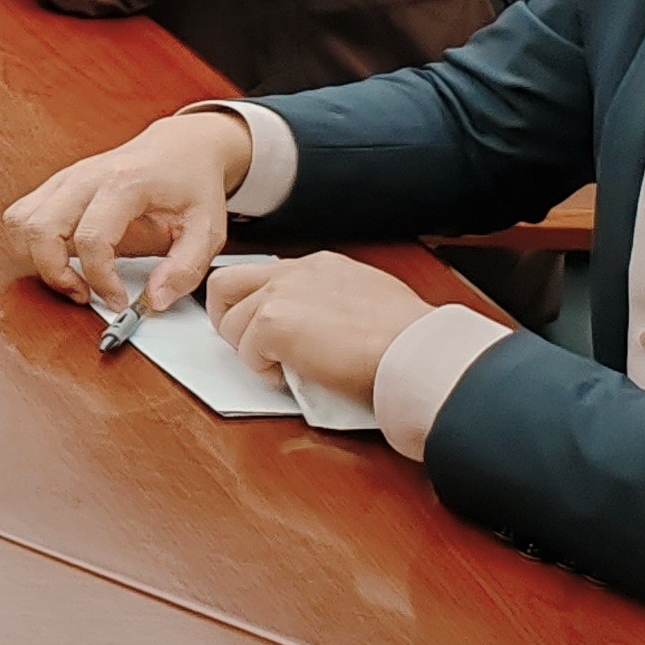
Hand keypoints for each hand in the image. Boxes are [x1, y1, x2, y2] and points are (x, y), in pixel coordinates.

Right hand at [1, 109, 250, 319]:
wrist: (179, 147)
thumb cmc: (192, 184)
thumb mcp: (209, 229)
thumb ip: (186, 268)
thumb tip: (155, 299)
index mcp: (124, 184)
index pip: (91, 238)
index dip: (100, 279)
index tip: (119, 300)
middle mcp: (85, 177)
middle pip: (39, 228)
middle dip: (53, 273)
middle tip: (83, 293)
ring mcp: (65, 178)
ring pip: (20, 220)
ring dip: (35, 258)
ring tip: (69, 277)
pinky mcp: (56, 185)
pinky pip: (21, 214)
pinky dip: (30, 243)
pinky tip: (60, 256)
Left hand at [204, 252, 433, 405]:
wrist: (418, 351)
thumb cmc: (409, 339)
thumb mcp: (370, 300)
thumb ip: (334, 304)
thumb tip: (323, 328)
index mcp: (321, 266)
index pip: (265, 275)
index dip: (255, 303)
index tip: (263, 326)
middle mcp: (295, 272)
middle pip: (226, 283)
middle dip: (226, 316)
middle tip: (245, 346)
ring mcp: (281, 294)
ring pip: (231, 321)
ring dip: (247, 350)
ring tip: (278, 368)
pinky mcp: (274, 323)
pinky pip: (246, 350)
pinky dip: (260, 369)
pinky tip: (287, 378)